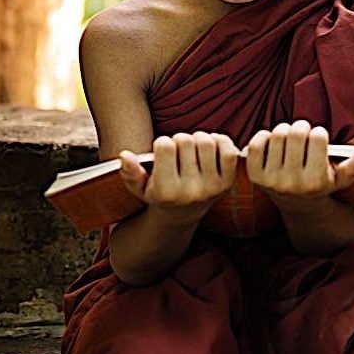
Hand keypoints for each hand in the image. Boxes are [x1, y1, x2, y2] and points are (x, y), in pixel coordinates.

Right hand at [119, 131, 238, 224]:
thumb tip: (125, 155)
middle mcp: (190, 191)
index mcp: (166, 192)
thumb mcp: (139, 188)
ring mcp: (211, 187)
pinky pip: (228, 151)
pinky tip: (210, 146)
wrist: (183, 215)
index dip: (162, 143)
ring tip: (192, 148)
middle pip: (186, 140)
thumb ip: (130, 173)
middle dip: (179, 139)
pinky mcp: (227, 183)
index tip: (162, 151)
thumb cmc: (158, 194)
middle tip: (177, 150)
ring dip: (198, 138)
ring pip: (207, 141)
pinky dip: (221, 141)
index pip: (165, 146)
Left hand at [246, 120, 353, 215]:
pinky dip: (263, 136)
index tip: (319, 138)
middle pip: (295, 132)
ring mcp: (271, 180)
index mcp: (315, 181)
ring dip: (284, 130)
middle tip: (303, 132)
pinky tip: (273, 141)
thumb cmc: (321, 183)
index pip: (317, 136)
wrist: (296, 204)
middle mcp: (292, 183)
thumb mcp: (341, 179)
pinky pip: (256, 143)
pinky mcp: (254, 176)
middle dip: (302, 127)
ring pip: (277, 134)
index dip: (319, 133)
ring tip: (290, 138)